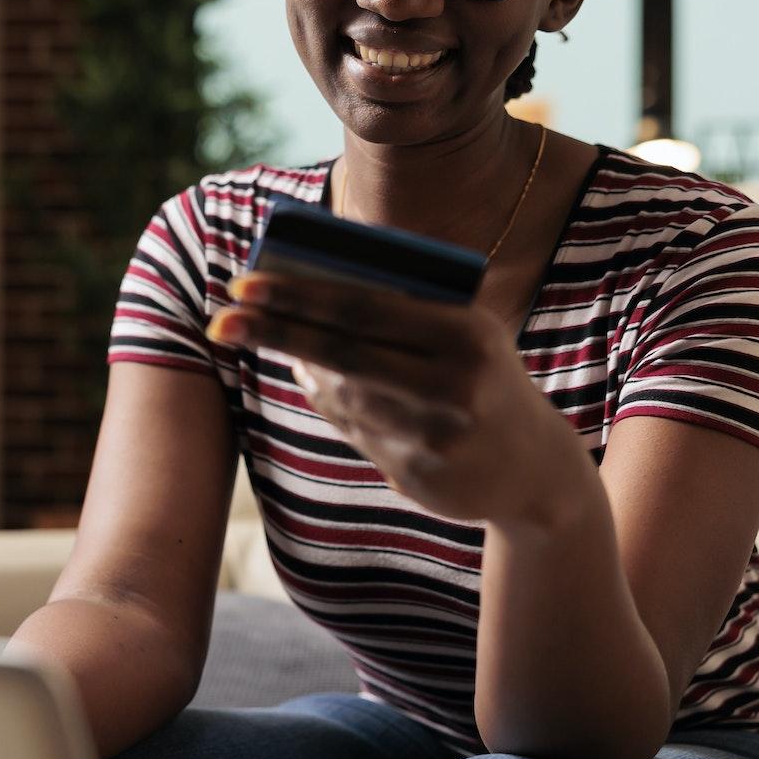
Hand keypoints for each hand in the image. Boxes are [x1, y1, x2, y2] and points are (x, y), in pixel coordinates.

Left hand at [206, 270, 547, 522]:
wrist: (536, 468)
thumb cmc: (485, 379)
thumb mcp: (465, 334)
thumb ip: (401, 314)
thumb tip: (305, 295)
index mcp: (466, 331)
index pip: (365, 307)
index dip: (298, 296)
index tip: (244, 283)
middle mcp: (454, 384)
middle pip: (343, 352)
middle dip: (275, 331)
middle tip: (222, 317)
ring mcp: (436, 435)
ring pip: (342, 395)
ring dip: (302, 367)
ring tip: (270, 339)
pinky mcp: (419, 475)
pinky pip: (353, 430)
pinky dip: (327, 401)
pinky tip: (313, 379)